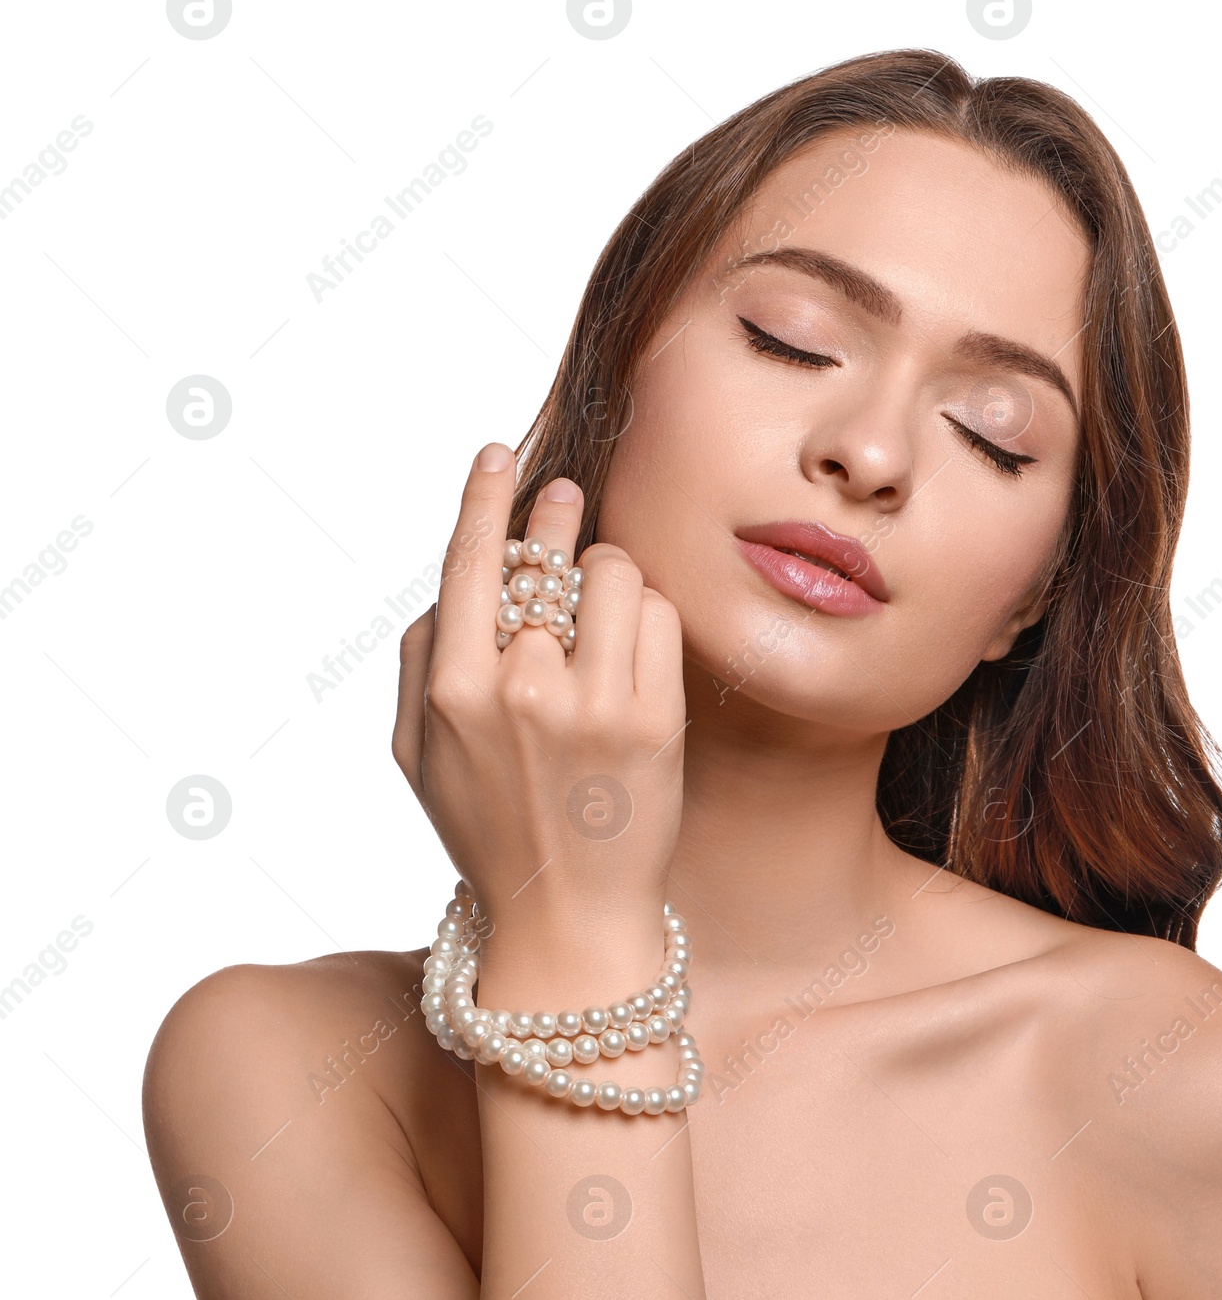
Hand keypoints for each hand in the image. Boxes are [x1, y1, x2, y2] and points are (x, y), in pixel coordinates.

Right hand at [391, 443, 686, 960]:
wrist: (567, 914)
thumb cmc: (487, 825)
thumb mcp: (416, 754)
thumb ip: (420, 661)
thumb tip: (455, 583)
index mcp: (453, 693)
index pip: (469, 564)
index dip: (484, 499)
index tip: (496, 454)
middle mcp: (522, 690)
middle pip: (549, 560)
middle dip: (557, 521)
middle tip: (565, 497)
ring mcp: (595, 703)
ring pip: (613, 575)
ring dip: (608, 578)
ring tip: (600, 614)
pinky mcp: (656, 719)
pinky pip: (659, 617)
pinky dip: (646, 618)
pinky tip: (632, 649)